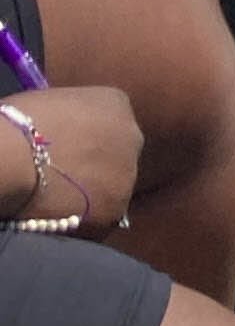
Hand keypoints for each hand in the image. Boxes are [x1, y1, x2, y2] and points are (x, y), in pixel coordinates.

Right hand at [2, 85, 143, 233]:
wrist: (10, 157)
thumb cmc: (20, 124)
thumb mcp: (56, 103)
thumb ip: (74, 117)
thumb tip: (66, 132)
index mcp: (116, 103)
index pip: (111, 126)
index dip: (87, 144)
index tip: (67, 154)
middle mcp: (132, 136)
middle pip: (117, 157)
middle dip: (95, 169)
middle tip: (63, 181)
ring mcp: (127, 174)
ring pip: (113, 190)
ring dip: (90, 197)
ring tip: (57, 201)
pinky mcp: (115, 208)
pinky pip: (100, 218)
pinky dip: (82, 222)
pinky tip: (59, 217)